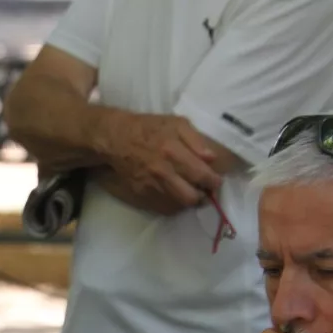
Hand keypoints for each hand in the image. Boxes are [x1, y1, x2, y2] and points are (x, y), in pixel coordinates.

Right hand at [96, 111, 222, 212]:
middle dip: (203, 195)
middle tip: (204, 188)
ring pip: (179, 206)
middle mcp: (162, 173)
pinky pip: (165, 209)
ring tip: (189, 190)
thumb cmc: (149, 128)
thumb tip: (211, 159)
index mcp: (173, 152)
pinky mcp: (141, 196)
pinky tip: (175, 193)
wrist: (116, 139)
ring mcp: (150, 187)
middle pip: (191, 198)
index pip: (201, 176)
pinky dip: (174, 204)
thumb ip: (196, 140)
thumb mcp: (176, 123)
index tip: (215, 180)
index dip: (214, 181)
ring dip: (188, 200)